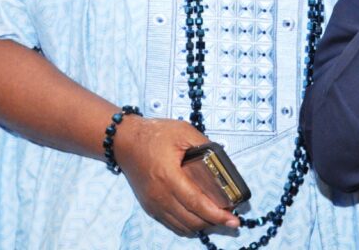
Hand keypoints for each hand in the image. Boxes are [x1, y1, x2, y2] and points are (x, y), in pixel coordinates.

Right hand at [114, 117, 240, 234]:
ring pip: (183, 226)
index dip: (217, 214)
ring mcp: (153, 204)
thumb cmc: (154, 134)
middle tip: (230, 218)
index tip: (234, 220)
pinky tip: (199, 217)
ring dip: (202, 225)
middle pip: (192, 220)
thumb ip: (204, 145)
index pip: (197, 203)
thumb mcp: (183, 131)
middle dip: (214, 222)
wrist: (124, 141)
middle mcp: (160, 195)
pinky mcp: (150, 206)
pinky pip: (172, 224)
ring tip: (216, 217)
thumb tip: (223, 161)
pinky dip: (188, 225)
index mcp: (169, 176)